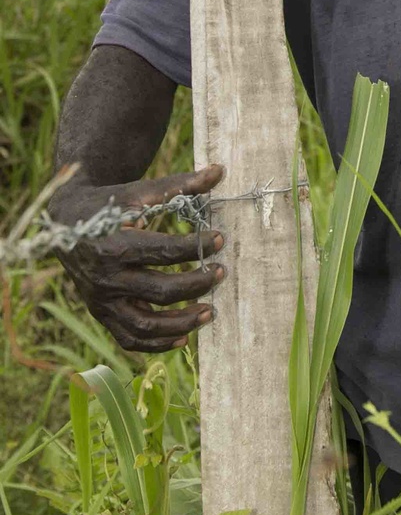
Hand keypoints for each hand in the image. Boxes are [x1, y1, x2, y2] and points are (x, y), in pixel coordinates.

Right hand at [49, 163, 225, 353]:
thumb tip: (219, 171)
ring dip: (181, 323)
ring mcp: (102, 300)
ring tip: (210, 312)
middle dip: (196, 284)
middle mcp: (107, 278)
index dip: (197, 246)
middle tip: (221, 272)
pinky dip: (156, 344)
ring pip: (144, 326)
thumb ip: (180, 185)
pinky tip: (184, 336)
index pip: (165, 253)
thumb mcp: (139, 191)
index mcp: (115, 245)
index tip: (221, 238)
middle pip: (159, 291)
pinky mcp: (101, 313)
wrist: (66, 221)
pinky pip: (129, 338)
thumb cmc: (108, 204)